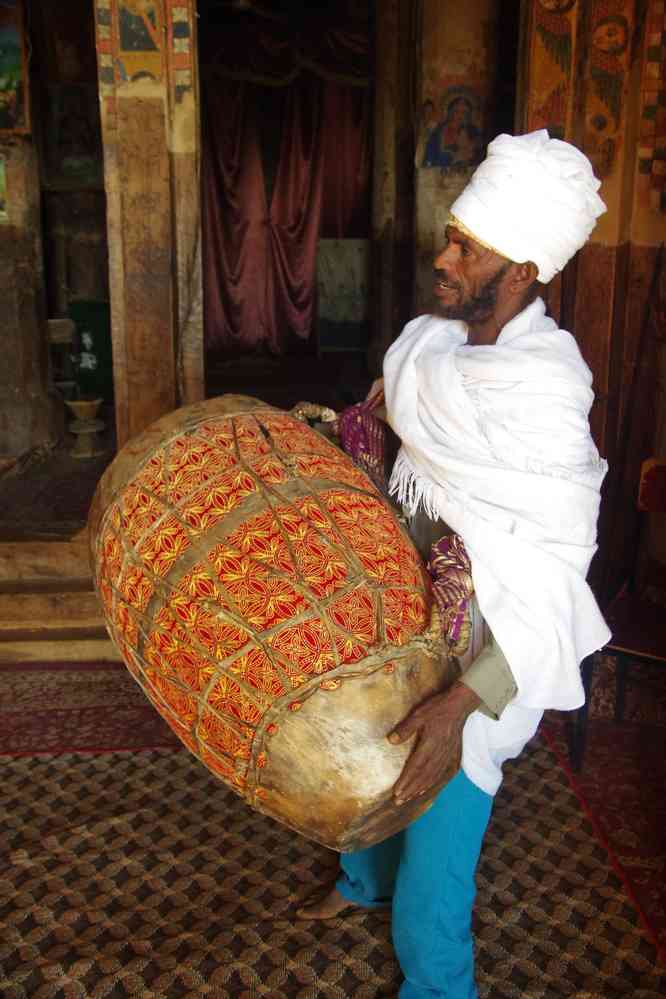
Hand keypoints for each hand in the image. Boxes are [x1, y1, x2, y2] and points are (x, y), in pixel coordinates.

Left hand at [387, 683, 481, 804]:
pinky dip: (432, 783)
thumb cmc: (438, 708)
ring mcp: (446, 755)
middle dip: (410, 790)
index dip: (406, 781)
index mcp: (430, 745)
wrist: (460, 705)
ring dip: (419, 789)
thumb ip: (405, 729)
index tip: (396, 792)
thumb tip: (391, 740)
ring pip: (432, 777)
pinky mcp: (451, 754)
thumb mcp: (418, 714)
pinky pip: (441, 773)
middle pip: (423, 777)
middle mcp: (439, 754)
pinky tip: (426, 788)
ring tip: (409, 798)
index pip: (415, 767)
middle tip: (398, 801)